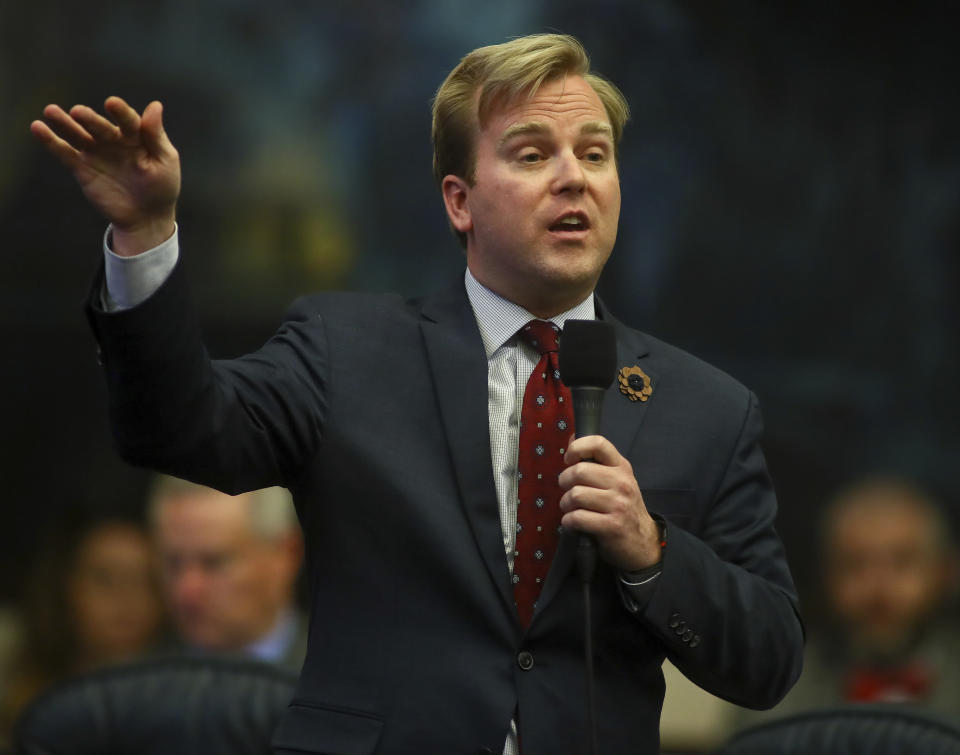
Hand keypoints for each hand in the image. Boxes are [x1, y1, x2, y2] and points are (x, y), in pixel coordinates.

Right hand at [30, 97, 179, 255]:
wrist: (146, 217)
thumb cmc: (162, 187)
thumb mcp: (165, 161)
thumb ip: (156, 136)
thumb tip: (155, 105)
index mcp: (135, 136)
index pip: (128, 120)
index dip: (120, 112)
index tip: (112, 103)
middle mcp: (113, 140)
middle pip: (99, 126)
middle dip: (89, 119)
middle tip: (78, 112)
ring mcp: (96, 152)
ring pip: (78, 134)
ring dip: (64, 122)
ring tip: (51, 111)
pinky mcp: (81, 168)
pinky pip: (64, 152)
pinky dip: (51, 141)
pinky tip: (38, 128)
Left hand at [558, 435, 661, 571]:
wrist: (642, 540)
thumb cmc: (623, 507)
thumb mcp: (616, 479)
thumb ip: (596, 461)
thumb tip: (572, 438)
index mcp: (622, 467)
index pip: (598, 443)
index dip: (577, 447)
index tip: (568, 459)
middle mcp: (622, 482)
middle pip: (579, 471)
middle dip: (564, 481)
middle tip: (567, 490)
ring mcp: (618, 504)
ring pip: (575, 495)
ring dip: (565, 504)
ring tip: (571, 508)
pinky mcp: (611, 525)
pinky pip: (577, 517)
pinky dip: (568, 521)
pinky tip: (573, 522)